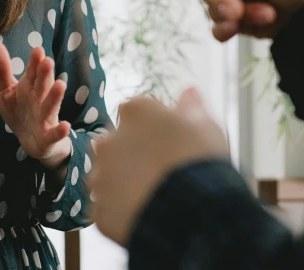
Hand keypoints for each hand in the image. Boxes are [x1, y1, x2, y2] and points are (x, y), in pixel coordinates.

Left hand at [0, 44, 71, 169]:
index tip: (37, 50)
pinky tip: (65, 126)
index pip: (33, 72)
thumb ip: (1, 70)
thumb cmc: (19, 110)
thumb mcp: (5, 90)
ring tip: (61, 84)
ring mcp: (46, 117)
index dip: (35, 62)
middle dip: (45, 75)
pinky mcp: (48, 136)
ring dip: (55, 96)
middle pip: (42, 85)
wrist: (31, 141)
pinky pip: (54, 133)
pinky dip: (60, 131)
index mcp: (30, 86)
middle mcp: (40, 99)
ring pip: (50, 106)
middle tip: (47, 61)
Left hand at [89, 88, 228, 246]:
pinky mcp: (99, 210)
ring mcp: (101, 176)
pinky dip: (123, 211)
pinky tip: (147, 213)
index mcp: (134, 112)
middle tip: (163, 169)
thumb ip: (191, 106)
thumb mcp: (204, 125)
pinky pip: (110, 208)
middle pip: (118, 142)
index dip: (156, 126)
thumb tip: (189, 91)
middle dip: (135, 153)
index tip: (172, 141)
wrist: (192, 212)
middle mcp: (108, 140)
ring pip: (110, 176)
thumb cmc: (199, 161)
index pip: (138, 111)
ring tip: (155, 195)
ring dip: (125, 182)